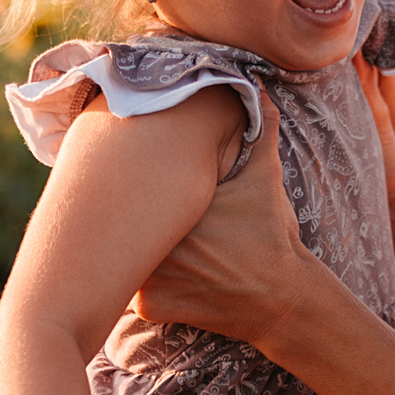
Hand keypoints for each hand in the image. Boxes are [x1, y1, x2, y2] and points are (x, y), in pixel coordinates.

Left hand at [134, 94, 317, 347]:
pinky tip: (143, 273)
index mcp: (176, 201)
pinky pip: (124, 290)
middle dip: (115, 212)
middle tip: (116, 205)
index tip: (125, 175)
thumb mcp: (266, 178)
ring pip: (114, 254)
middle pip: (115, 219)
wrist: (281, 298)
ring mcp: (149, 276)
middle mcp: (157, 238)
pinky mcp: (149, 306)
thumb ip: (261, 131)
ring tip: (121, 239)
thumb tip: (259, 88)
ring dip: (117, 247)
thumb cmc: (271, 235)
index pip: (131, 186)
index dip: (123, 181)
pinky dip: (129, 283)